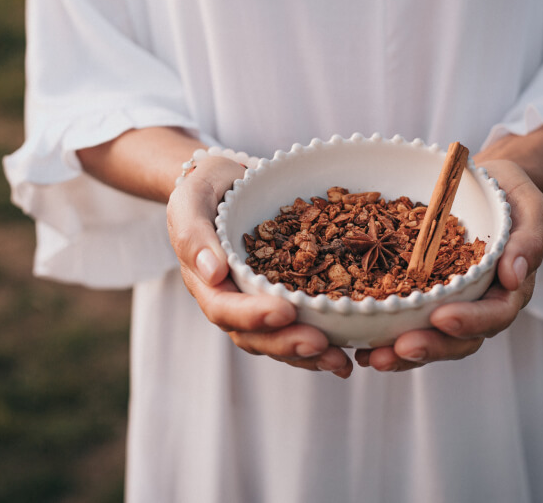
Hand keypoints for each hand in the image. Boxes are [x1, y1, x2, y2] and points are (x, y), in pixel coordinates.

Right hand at [167, 155, 353, 377]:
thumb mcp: (191, 198)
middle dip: (287, 343)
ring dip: (309, 354)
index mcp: (205, 280)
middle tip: (321, 344)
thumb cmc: (206, 187)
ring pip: (279, 339)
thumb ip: (194, 232)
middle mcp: (231, 300)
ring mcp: (257, 304)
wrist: (227, 182)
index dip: (253, 315)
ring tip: (340, 360)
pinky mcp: (283, 298)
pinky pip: (300, 327)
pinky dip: (323, 341)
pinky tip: (351, 349)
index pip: (224, 307)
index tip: (284, 311)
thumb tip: (212, 272)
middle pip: (254, 335)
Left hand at [355, 159, 542, 371]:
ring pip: (431, 339)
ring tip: (374, 357)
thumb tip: (514, 277)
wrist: (484, 186)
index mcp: (510, 289)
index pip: (495, 314)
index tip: (442, 318)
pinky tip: (359, 346)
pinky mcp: (424, 298)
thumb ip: (528, 240)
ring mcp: (451, 305)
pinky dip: (386, 337)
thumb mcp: (530, 207)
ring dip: (403, 354)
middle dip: (431, 346)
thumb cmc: (510, 197)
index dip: (470, 322)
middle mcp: (480, 305)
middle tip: (400, 348)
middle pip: (460, 339)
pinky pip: (408, 323)